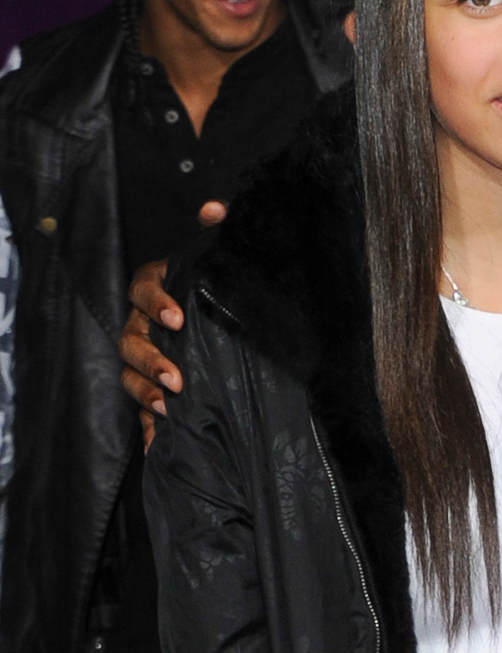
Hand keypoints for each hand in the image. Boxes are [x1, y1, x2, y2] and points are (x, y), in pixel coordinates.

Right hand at [119, 202, 221, 432]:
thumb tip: (215, 209)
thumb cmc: (212, 296)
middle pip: (132, 340)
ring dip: (146, 392)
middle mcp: (141, 324)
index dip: (156, 302)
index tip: (177, 318)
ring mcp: (142, 359)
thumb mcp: (215, 268)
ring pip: (129, 375)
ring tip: (169, 407)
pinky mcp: (150, 390)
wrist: (222, 330)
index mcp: (155, 291)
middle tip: (177, 379)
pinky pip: (140, 410)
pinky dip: (147, 428)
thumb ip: (213, 236)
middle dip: (151, 360)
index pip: (143, 290)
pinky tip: (156, 444)